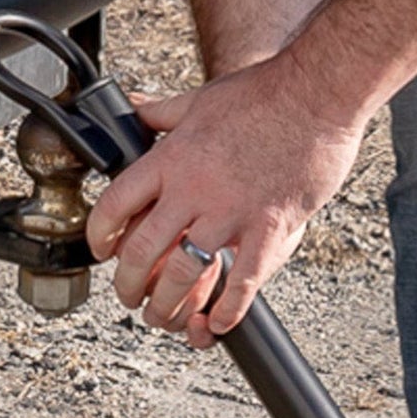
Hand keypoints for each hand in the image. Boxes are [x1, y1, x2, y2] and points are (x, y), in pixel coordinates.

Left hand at [85, 53, 364, 346]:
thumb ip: (161, 113)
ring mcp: (231, 211)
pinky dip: (227, 309)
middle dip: (128, 284)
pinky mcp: (270, 227)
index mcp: (171, 157)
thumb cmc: (263, 94)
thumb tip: (130, 107)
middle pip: (142, 249)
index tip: (103, 252)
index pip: (116, 204)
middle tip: (129, 298)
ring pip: (183, 273)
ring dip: (168, 304)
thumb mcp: (198, 100)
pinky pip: (242, 281)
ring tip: (164, 317)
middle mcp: (193, 188)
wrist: (315, 94)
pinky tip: (218, 322)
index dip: (101, 236)